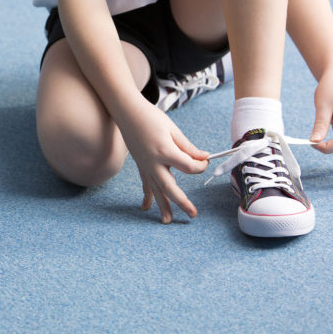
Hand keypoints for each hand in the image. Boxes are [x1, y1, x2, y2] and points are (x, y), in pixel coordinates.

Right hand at [122, 103, 208, 223]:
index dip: (200, 165)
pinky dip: (147, 196)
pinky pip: (145, 184)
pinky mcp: (141, 166)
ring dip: (162, 206)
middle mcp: (153, 163)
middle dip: (182, 202)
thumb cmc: (151, 118)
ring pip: (156, 190)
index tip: (205, 160)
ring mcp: (145, 166)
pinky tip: (147, 208)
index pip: (188, 166)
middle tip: (192, 214)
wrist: (127, 113)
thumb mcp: (173, 130)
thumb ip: (188, 147)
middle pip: (170, 187)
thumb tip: (204, 158)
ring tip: (168, 221)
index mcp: (165, 151)